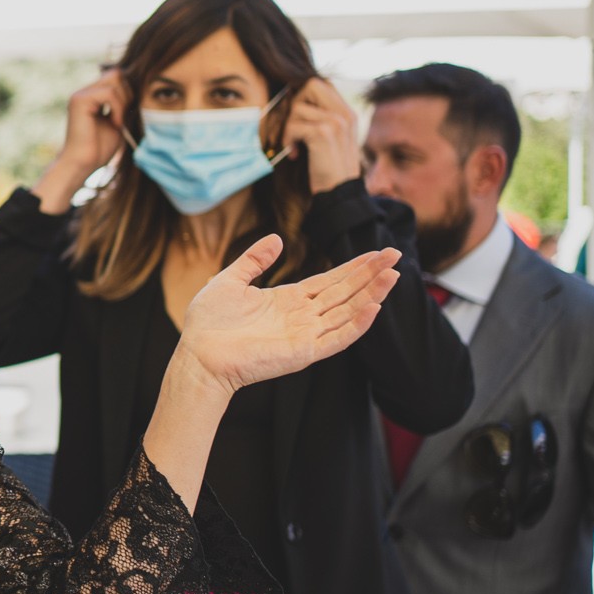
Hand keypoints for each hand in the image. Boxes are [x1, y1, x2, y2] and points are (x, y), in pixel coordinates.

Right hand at [58, 70, 128, 177]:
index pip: (116, 78)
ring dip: (123, 101)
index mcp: (91, 96)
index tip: (127, 114)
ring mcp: (81, 94)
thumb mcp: (117, 122)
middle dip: (127, 93)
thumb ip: (123, 105)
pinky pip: (109, 92)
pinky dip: (118, 107)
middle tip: (123, 116)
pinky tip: (114, 123)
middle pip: (116, 73)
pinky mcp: (79, 100)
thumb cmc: (99, 149)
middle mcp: (84, 92)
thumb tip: (136, 88)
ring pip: (114, 79)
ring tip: (118, 122)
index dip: (127, 92)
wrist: (83, 164)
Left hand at [176, 236, 399, 392]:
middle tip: (396, 254)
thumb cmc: (208, 324)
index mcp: (288, 300)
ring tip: (394, 275)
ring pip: (347, 312)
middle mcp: (302, 317)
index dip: (354, 267)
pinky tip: (374, 307)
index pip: (330, 281)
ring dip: (372, 294)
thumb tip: (277, 238)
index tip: (377, 253)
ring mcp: (306, 335)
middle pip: (345, 292)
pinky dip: (357, 324)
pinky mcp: (304, 352)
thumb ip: (254, 260)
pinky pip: (337, 338)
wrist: (197, 355)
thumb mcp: (230, 280)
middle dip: (371, 274)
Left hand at [280, 77, 361, 192]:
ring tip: (294, 146)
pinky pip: (293, 125)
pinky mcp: (324, 133)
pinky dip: (287, 140)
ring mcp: (336, 122)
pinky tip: (294, 154)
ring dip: (288, 128)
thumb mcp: (329, 139)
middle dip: (294, 106)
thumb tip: (294, 99)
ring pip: (297, 108)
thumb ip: (320, 118)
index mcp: (347, 113)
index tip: (298, 121)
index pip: (320, 84)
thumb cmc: (327, 168)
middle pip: (310, 85)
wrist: (339, 193)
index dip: (302, 98)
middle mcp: (344, 113)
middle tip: (292, 128)